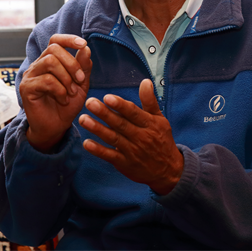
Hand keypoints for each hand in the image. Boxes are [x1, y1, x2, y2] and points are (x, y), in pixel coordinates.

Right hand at [20, 34, 91, 151]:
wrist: (56, 127)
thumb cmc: (67, 104)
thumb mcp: (81, 84)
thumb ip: (83, 67)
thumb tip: (85, 48)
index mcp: (50, 61)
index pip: (55, 41)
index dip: (68, 39)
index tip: (82, 44)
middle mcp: (38, 65)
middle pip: (53, 49)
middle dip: (72, 63)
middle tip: (80, 81)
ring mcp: (30, 76)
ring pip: (50, 62)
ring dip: (66, 77)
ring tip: (71, 92)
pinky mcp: (26, 88)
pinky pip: (46, 80)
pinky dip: (60, 90)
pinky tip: (63, 100)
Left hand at [79, 78, 183, 194]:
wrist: (168, 170)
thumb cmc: (162, 140)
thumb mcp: (160, 119)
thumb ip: (150, 101)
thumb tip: (145, 81)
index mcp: (149, 124)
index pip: (133, 113)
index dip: (120, 105)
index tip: (107, 97)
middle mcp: (140, 137)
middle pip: (120, 124)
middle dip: (104, 113)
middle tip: (89, 103)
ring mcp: (132, 151)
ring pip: (113, 138)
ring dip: (97, 129)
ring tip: (83, 119)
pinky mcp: (124, 164)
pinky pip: (110, 156)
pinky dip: (98, 150)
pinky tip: (87, 143)